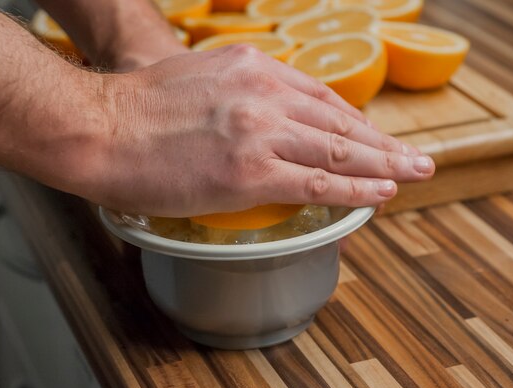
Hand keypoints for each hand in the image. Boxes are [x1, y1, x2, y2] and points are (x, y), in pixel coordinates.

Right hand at [83, 45, 434, 216]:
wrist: (97, 127)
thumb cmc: (133, 110)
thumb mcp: (193, 79)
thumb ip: (231, 95)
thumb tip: (249, 121)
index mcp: (250, 68)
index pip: (318, 95)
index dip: (351, 121)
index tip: (371, 136)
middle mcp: (263, 93)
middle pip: (338, 120)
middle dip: (382, 141)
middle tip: (415, 156)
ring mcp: (260, 131)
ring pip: (338, 150)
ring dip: (382, 164)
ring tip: (414, 174)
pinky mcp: (250, 172)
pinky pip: (318, 181)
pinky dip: (354, 188)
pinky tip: (380, 193)